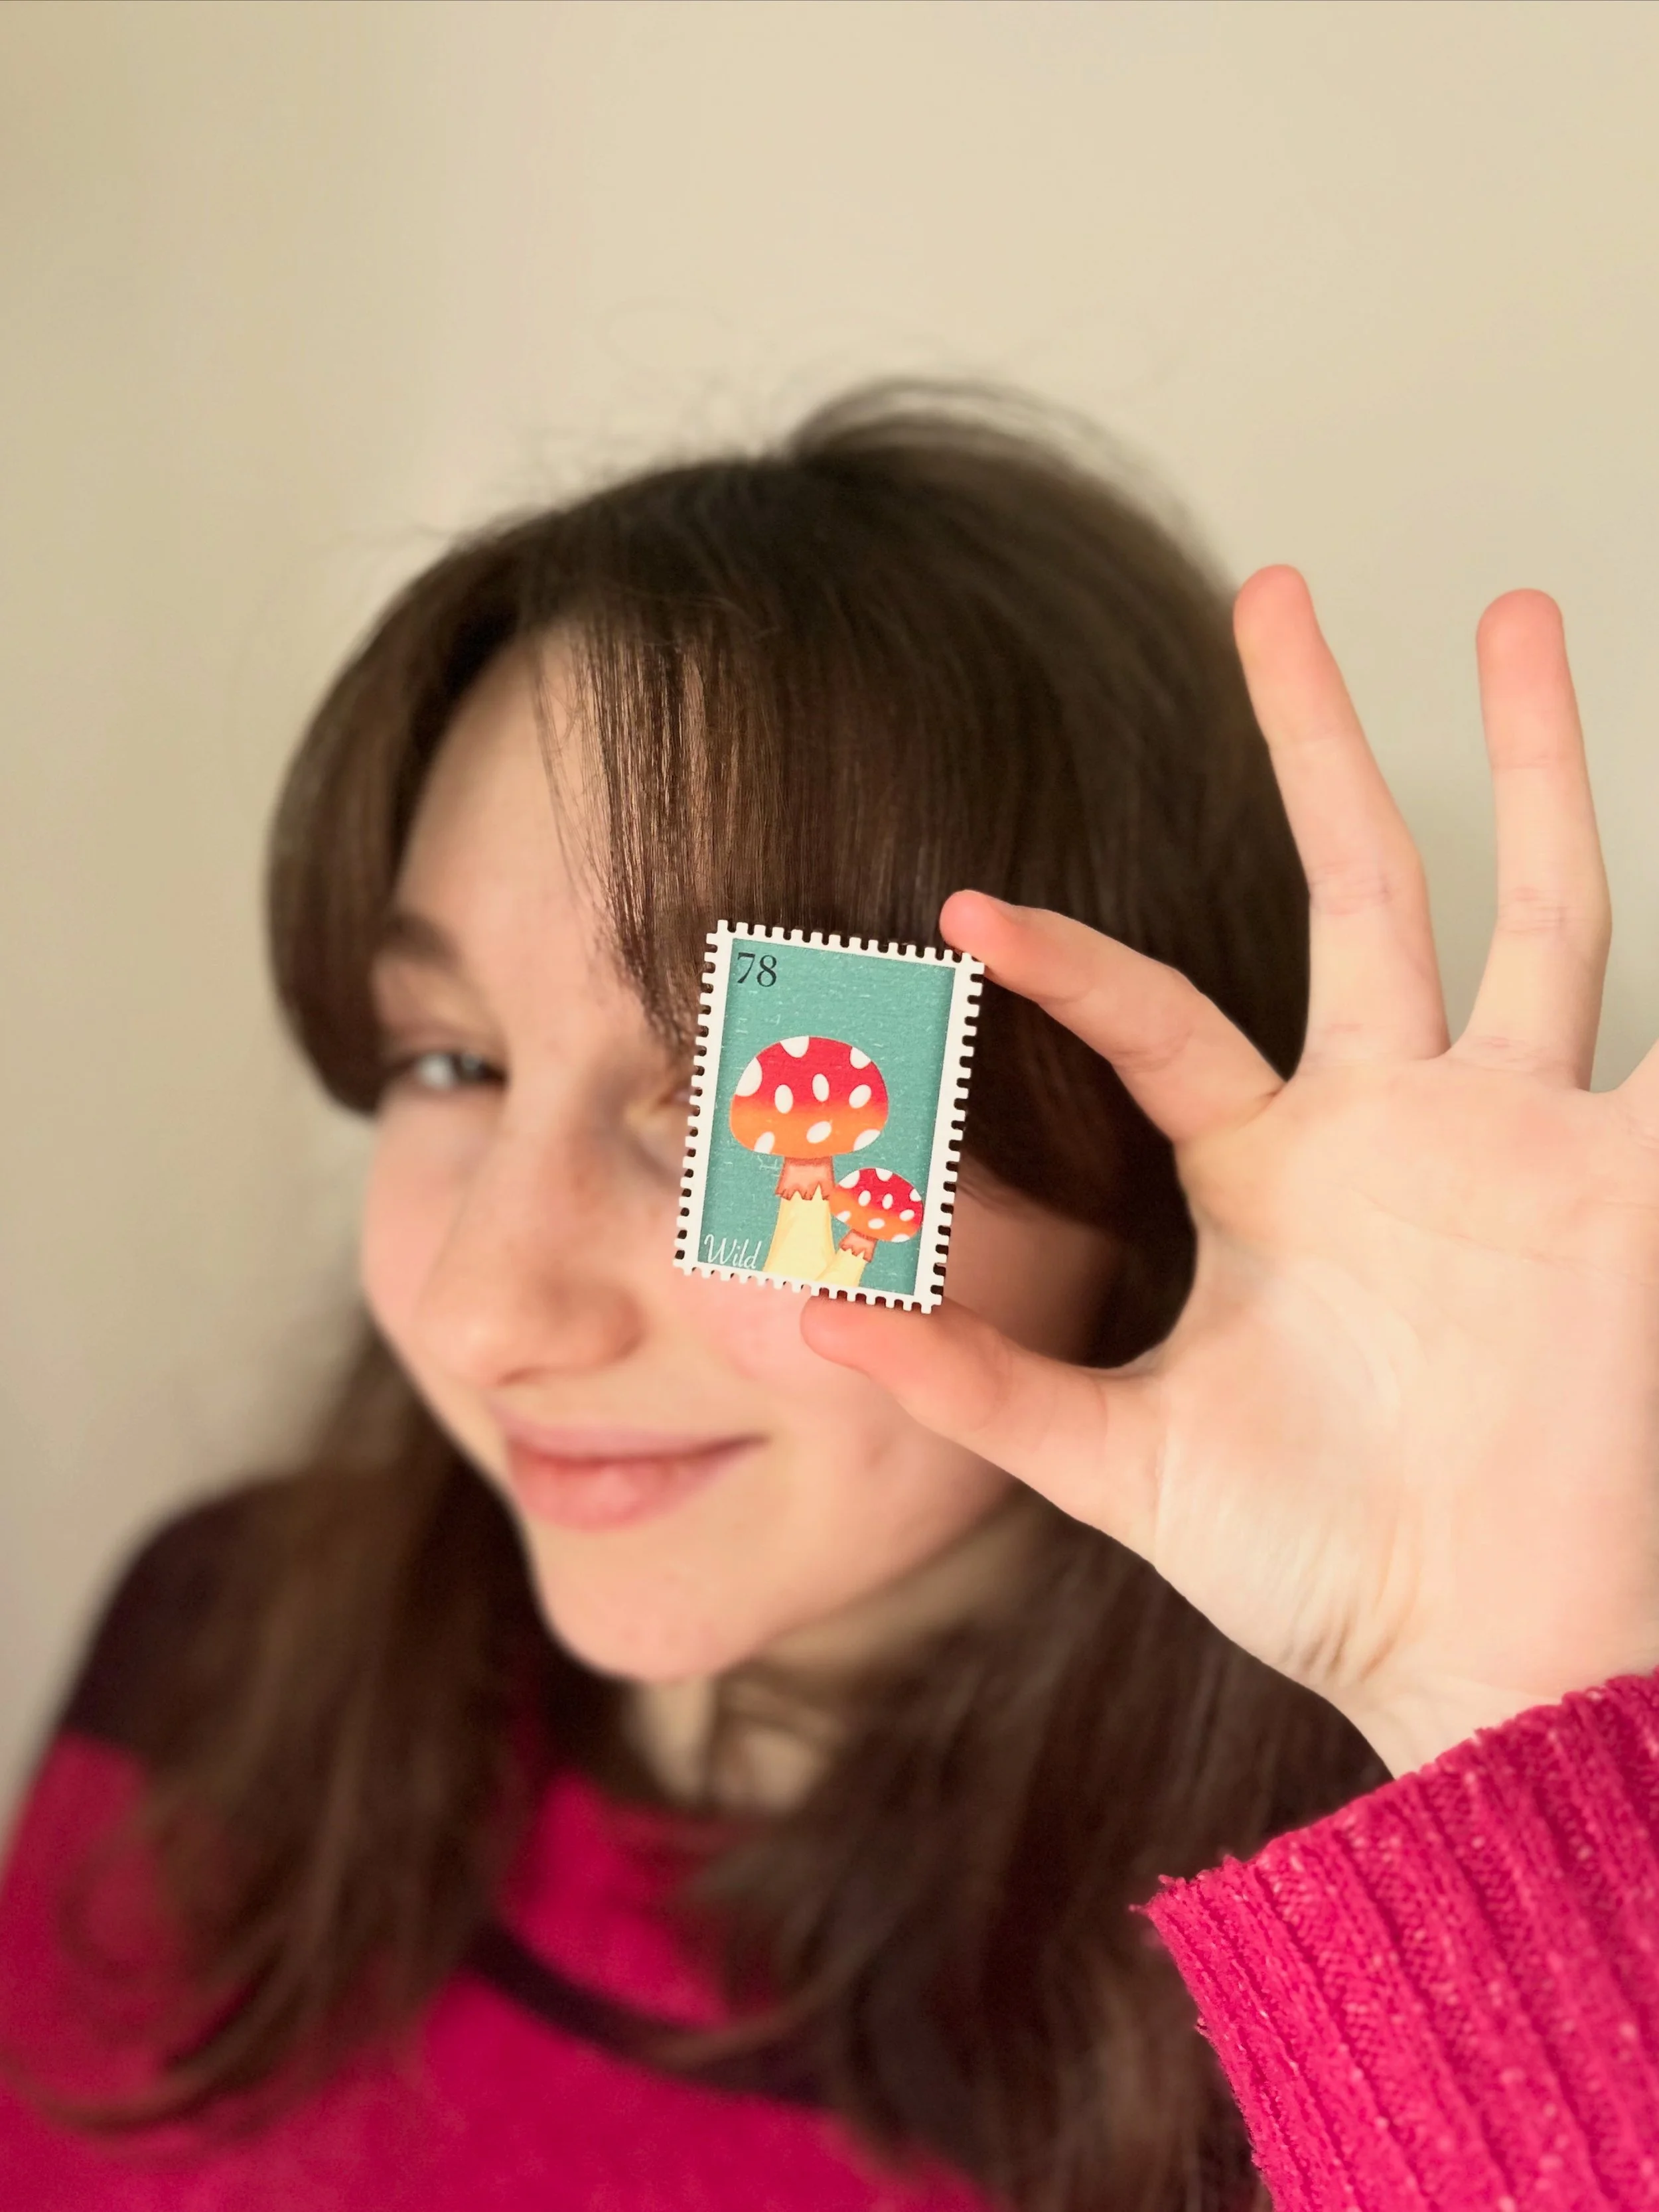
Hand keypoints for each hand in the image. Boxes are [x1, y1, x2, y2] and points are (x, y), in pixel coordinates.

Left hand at [802, 568, 1658, 1776]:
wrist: (1472, 1659)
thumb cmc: (1311, 1566)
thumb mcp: (1120, 1467)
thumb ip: (981, 1387)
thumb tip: (819, 1319)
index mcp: (1272, 1167)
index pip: (1155, 1016)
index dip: (1061, 964)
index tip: (959, 912)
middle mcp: (1397, 1122)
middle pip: (1358, 883)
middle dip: (1313, 741)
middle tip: (1270, 591)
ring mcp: (1522, 1137)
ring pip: (1540, 904)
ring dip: (1539, 762)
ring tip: (1513, 610)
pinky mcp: (1626, 1186)